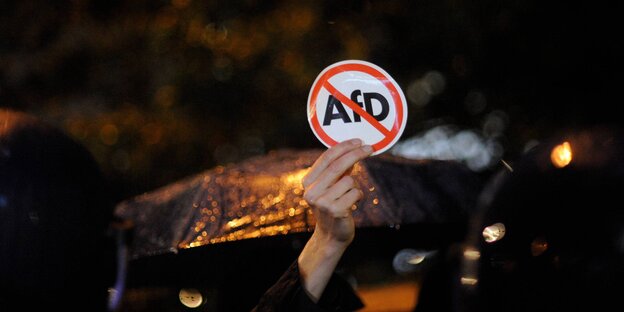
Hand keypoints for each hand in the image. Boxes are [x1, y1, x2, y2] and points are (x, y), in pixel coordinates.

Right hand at [298, 139, 372, 301]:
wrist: (331, 236)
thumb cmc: (333, 206)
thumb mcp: (331, 186)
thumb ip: (338, 169)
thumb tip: (354, 148)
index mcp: (308, 182)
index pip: (326, 158)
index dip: (343, 147)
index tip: (358, 141)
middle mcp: (311, 191)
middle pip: (338, 165)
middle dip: (356, 154)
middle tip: (369, 148)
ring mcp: (322, 202)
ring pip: (349, 180)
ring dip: (355, 186)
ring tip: (349, 196)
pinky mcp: (335, 211)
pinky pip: (355, 193)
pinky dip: (358, 196)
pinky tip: (352, 204)